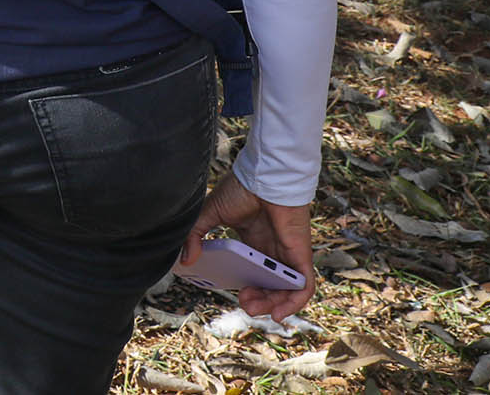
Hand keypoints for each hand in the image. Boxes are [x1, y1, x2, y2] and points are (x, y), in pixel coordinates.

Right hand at [180, 175, 315, 320]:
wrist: (264, 176)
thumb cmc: (241, 189)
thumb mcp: (210, 214)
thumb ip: (196, 235)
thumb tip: (185, 259)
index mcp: (253, 243)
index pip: (253, 275)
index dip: (244, 288)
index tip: (231, 292)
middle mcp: (272, 252)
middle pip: (270, 287)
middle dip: (257, 301)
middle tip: (243, 304)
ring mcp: (288, 255)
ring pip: (286, 292)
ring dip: (272, 306)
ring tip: (253, 308)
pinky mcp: (300, 256)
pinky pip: (304, 286)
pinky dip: (294, 303)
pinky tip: (278, 312)